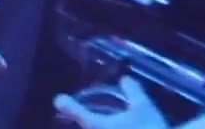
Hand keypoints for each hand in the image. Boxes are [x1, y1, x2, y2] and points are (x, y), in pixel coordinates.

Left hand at [53, 77, 169, 128]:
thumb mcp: (145, 108)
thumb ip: (133, 92)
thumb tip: (125, 79)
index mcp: (100, 126)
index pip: (80, 115)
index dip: (69, 106)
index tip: (59, 99)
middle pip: (86, 127)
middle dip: (80, 121)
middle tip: (76, 112)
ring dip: (92, 127)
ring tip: (101, 123)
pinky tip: (112, 127)